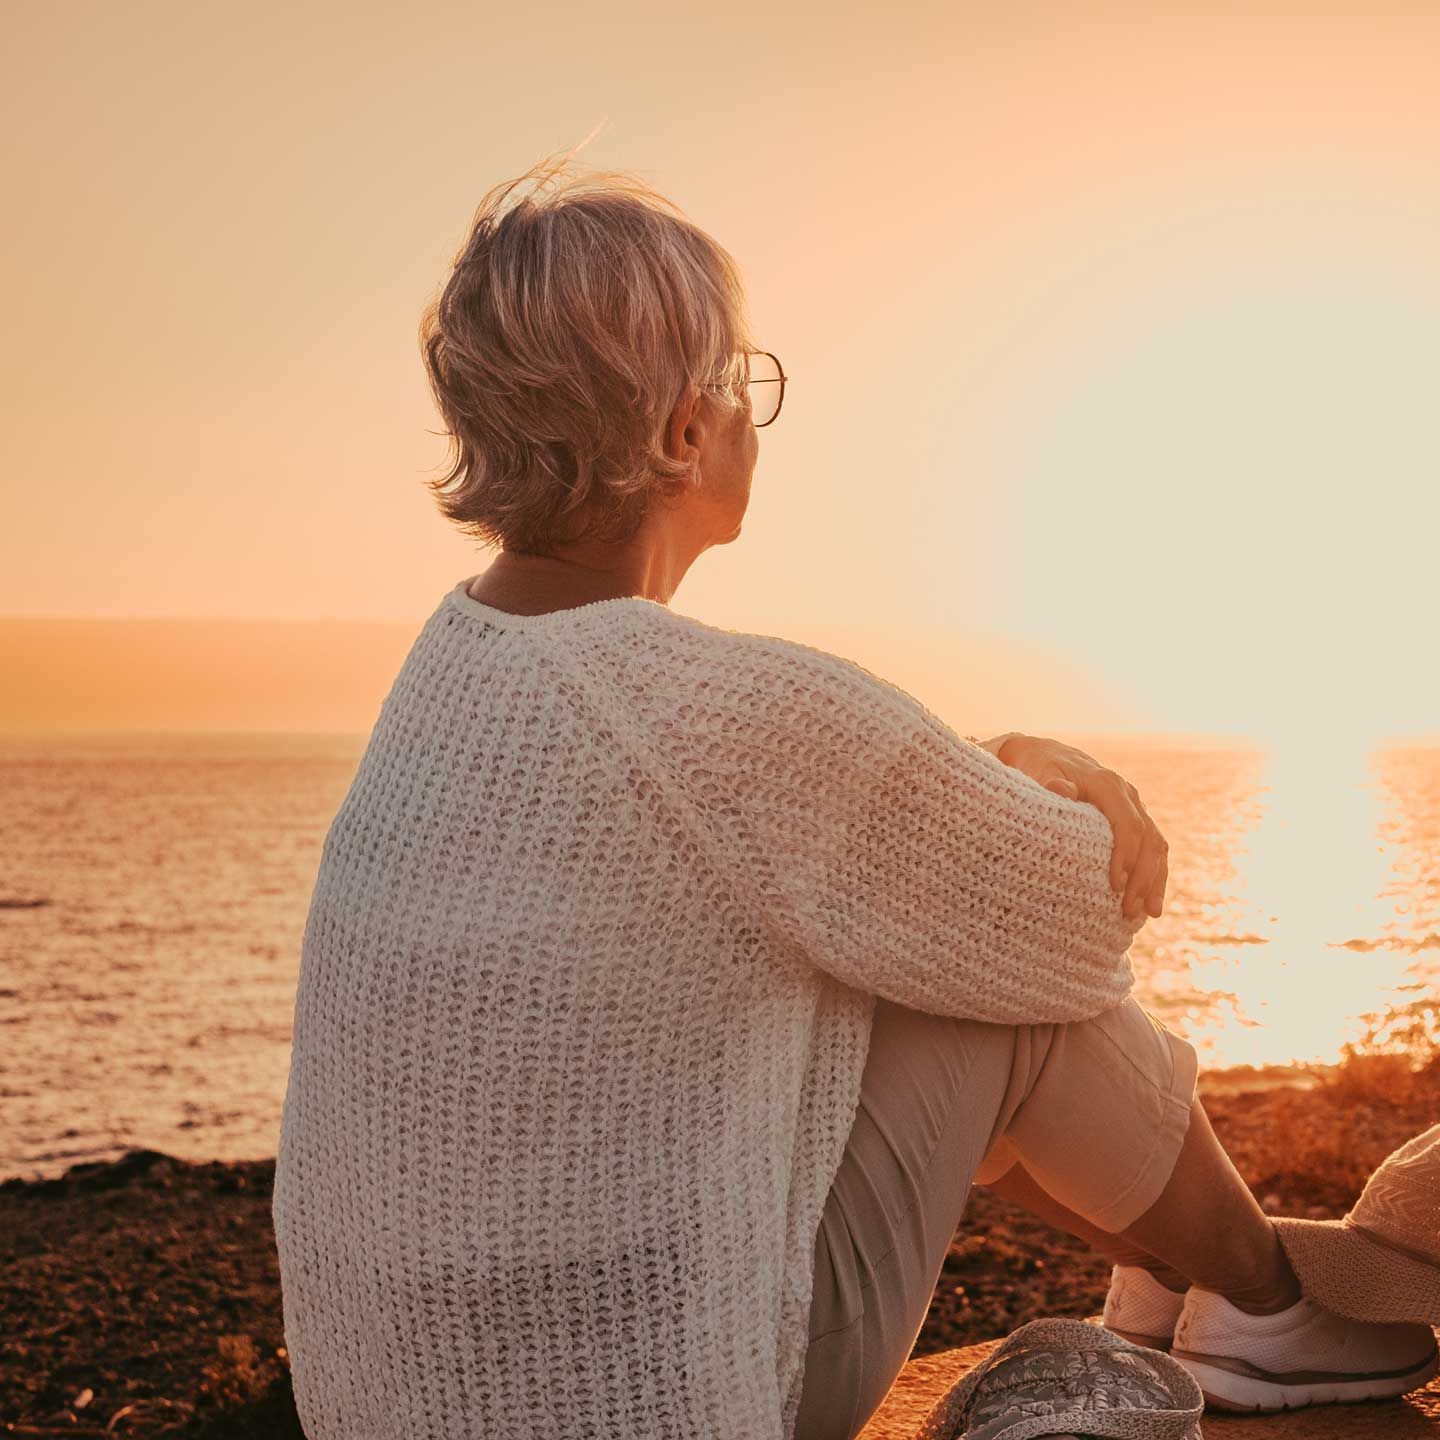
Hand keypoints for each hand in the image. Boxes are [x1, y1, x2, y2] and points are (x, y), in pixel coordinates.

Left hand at [985, 733, 1168, 920]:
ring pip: (1156, 845)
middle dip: (1142, 877)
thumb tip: (1061, 788)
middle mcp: (1127, 794)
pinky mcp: (1135, 818)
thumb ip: (1050, 784)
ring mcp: (1135, 806)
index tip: (1114, 886)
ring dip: (1154, 880)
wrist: (1047, 755)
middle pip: (1147, 839)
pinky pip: (1153, 848)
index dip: (1124, 855)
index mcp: (1107, 784)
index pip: (1127, 824)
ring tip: (1149, 914)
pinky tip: (1151, 903)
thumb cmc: (1038, 769)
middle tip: (1129, 911)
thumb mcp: (1038, 773)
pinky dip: (1155, 875)